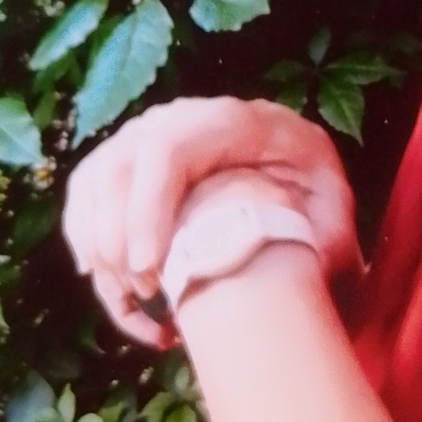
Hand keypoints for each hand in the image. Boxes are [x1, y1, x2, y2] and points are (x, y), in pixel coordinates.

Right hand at [63, 97, 363, 347]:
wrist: (298, 174)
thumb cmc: (316, 195)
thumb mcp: (335, 213)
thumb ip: (321, 240)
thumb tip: (288, 278)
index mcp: (234, 122)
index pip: (168, 150)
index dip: (148, 208)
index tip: (151, 270)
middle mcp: (180, 119)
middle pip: (119, 165)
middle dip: (118, 238)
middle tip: (149, 294)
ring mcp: (147, 137)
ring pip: (94, 183)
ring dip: (99, 248)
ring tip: (138, 302)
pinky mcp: (127, 164)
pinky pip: (86, 199)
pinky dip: (88, 245)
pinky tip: (113, 288)